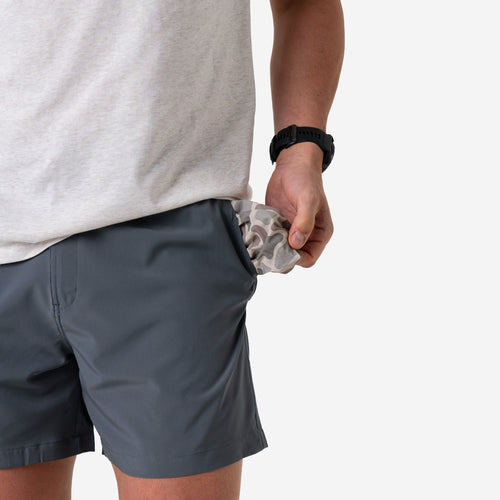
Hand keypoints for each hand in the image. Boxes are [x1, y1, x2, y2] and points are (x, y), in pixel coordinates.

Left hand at [265, 142, 333, 267]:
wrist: (292, 164)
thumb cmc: (305, 180)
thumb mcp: (308, 200)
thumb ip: (304, 222)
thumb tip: (296, 243)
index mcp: (320, 234)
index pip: (309, 258)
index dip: (296, 260)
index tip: (281, 252)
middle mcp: (306, 235)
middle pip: (292, 257)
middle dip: (280, 254)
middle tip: (267, 246)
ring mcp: (290, 230)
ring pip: (279, 249)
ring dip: (269, 246)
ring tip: (261, 238)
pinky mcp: (277, 224)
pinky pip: (270, 237)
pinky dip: (263, 237)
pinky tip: (256, 231)